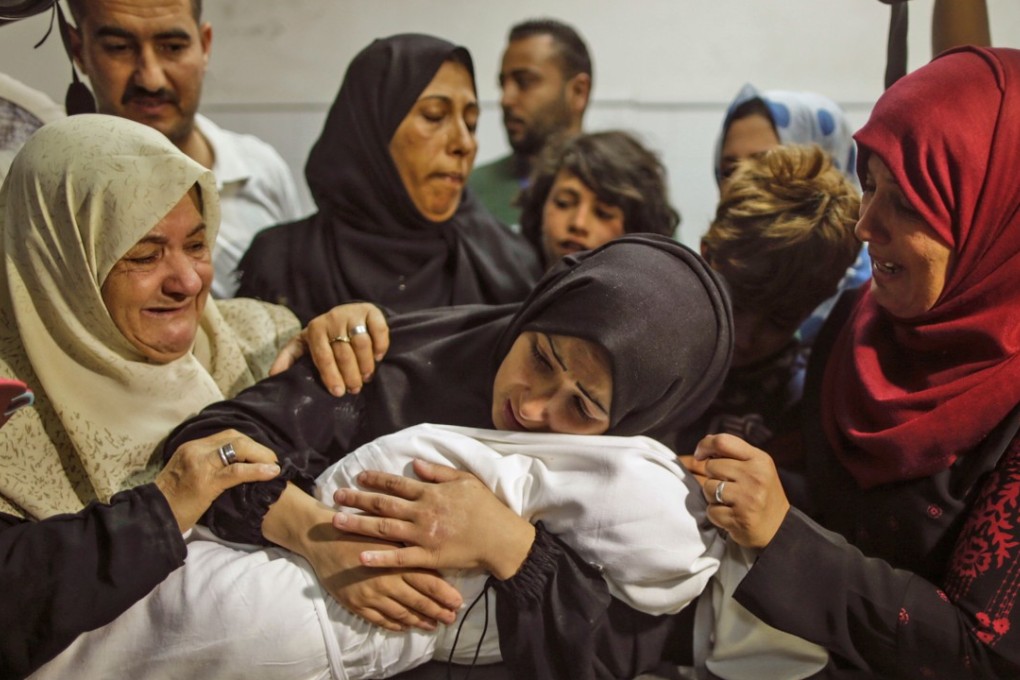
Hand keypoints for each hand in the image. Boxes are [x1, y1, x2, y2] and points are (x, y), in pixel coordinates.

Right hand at [154, 430, 280, 532]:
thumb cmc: (172, 502)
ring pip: (239, 449)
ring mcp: (200, 464)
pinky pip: (237, 471)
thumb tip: (232, 466)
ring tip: (274, 466)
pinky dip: (258, 470)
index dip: (248, 443)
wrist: (153, 518)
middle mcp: (195, 450)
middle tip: (271, 460)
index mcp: (191, 447)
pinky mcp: (206, 482)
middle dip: (258, 448)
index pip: (226, 435)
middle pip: (235, 438)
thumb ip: (205, 465)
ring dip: (261, 456)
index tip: (261, 453)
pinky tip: (271, 473)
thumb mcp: (186, 475)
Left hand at [269, 302, 389, 396]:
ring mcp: (352, 314)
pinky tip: (377, 358)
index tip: (338, 393)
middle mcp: (333, 319)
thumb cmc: (324, 335)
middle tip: (355, 389)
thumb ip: (288, 358)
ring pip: (362, 344)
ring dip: (366, 365)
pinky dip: (380, 346)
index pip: (323, 357)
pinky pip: (378, 330)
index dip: (331, 376)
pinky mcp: (370, 311)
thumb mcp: (304, 344)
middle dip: (350, 375)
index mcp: (314, 329)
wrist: (346, 313)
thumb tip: (273, 376)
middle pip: (344, 353)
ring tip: (366, 377)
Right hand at [301, 529, 462, 631]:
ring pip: (401, 613)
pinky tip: (404, 626)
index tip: (459, 602)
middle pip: (419, 601)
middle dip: (438, 612)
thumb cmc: (359, 528)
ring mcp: (371, 595)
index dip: (446, 594)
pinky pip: (379, 619)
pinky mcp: (356, 603)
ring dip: (418, 621)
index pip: (429, 582)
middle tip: (451, 618)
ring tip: (432, 625)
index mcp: (398, 560)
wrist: (323, 537)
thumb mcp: (388, 530)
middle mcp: (387, 581)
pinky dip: (394, 624)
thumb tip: (434, 551)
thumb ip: (410, 543)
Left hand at [332, 459, 535, 579]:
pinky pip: (399, 558)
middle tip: (336, 496)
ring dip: (358, 524)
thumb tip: (415, 463)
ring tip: (336, 521)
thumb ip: (438, 472)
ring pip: (384, 528)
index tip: (358, 477)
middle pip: (383, 504)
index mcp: (430, 493)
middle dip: (357, 499)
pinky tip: (360, 556)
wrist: (501, 538)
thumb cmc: (486, 508)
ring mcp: (423, 536)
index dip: (375, 479)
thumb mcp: (465, 480)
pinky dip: (379, 557)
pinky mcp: (427, 556)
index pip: (396, 484)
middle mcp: (422, 512)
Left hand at [692, 433, 790, 549]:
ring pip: (708, 488)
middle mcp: (755, 476)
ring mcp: (748, 498)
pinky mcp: (740, 518)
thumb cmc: (761, 494)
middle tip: (729, 487)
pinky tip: (731, 515)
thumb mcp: (756, 467)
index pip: (722, 441)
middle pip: (711, 466)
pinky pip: (711, 510)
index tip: (700, 455)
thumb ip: (734, 454)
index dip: (705, 445)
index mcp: (759, 459)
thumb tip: (706, 442)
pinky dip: (716, 514)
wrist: (779, 528)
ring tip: (730, 501)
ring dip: (713, 496)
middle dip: (713, 476)